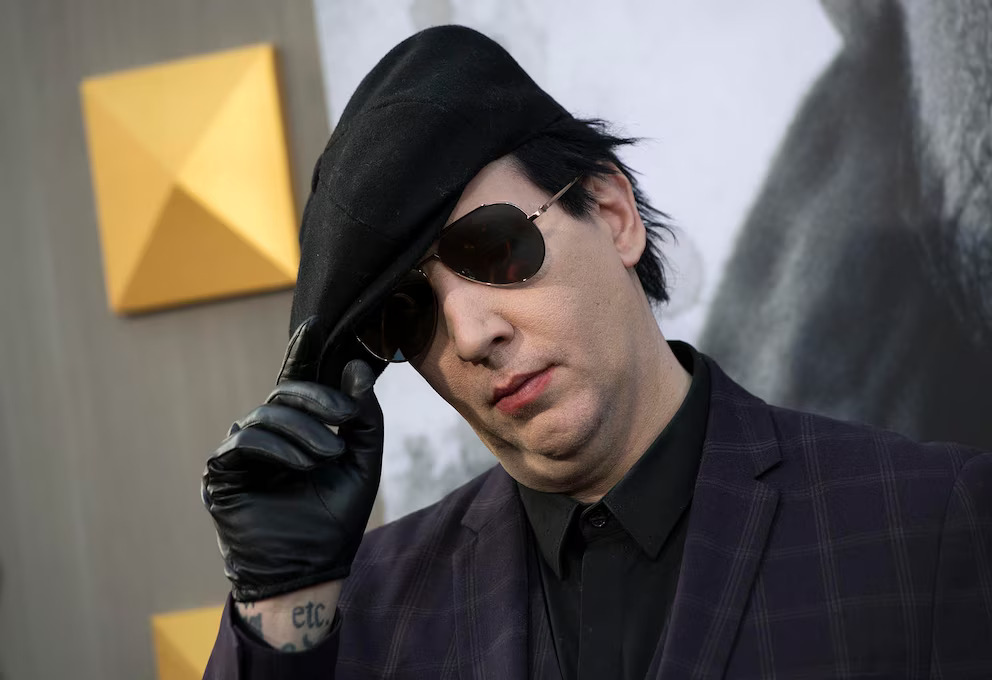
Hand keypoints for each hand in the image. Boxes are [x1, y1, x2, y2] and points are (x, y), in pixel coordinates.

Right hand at [201, 316, 383, 601]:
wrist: (310, 566)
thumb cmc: (335, 517)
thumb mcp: (361, 461)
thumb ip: (362, 416)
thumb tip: (356, 367)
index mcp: (298, 427)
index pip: (298, 380)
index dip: (303, 351)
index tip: (315, 323)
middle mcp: (267, 432)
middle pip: (286, 390)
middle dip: (319, 399)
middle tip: (345, 420)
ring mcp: (241, 449)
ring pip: (268, 413)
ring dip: (304, 431)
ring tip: (327, 457)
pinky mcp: (222, 469)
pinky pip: (246, 439)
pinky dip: (278, 447)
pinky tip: (301, 466)